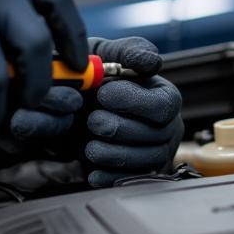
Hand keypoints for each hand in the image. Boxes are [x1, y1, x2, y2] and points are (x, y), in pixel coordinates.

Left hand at [83, 37, 183, 187]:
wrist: (68, 105)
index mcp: (163, 95)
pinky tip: (92, 170)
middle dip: (119, 129)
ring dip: (113, 154)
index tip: (103, 95)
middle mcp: (165, 125)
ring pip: (145, 161)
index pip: (164, 104)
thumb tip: (153, 62)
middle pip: (156, 136)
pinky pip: (131, 181)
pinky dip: (109, 177)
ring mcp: (154, 151)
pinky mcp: (136, 173)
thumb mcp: (107, 54)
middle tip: (93, 121)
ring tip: (89, 146)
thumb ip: (130, 52)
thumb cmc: (92, 76)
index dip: (133, 102)